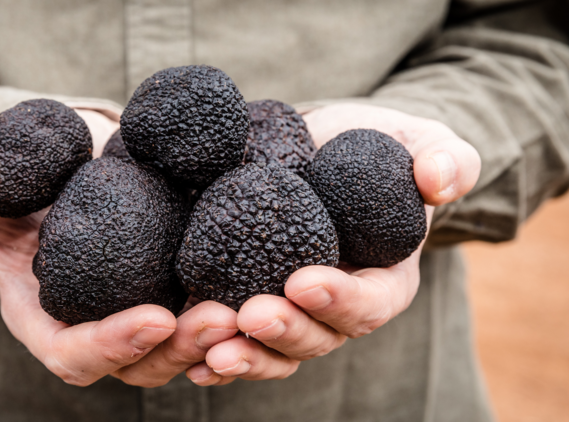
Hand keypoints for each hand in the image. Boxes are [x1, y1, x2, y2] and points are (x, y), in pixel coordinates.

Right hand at [0, 110, 238, 386]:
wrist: (58, 152)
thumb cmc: (7, 167)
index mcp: (40, 309)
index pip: (70, 351)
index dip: (110, 345)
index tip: (153, 318)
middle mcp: (93, 319)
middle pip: (138, 361)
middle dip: (179, 348)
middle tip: (223, 317)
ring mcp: (136, 304)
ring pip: (180, 347)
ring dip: (219, 338)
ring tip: (255, 307)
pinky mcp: (172, 281)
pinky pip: (205, 310)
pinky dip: (238, 309)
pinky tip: (270, 285)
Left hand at [187, 103, 480, 384]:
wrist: (322, 150)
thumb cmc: (376, 148)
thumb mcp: (419, 143)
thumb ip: (445, 159)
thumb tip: (440, 179)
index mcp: (383, 278)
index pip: (370, 302)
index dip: (341, 299)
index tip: (304, 281)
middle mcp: (337, 306)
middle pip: (318, 336)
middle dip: (286, 331)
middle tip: (252, 314)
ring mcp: (294, 310)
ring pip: (275, 350)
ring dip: (246, 353)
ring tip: (214, 347)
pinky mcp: (252, 298)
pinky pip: (238, 339)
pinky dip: (214, 352)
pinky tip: (192, 359)